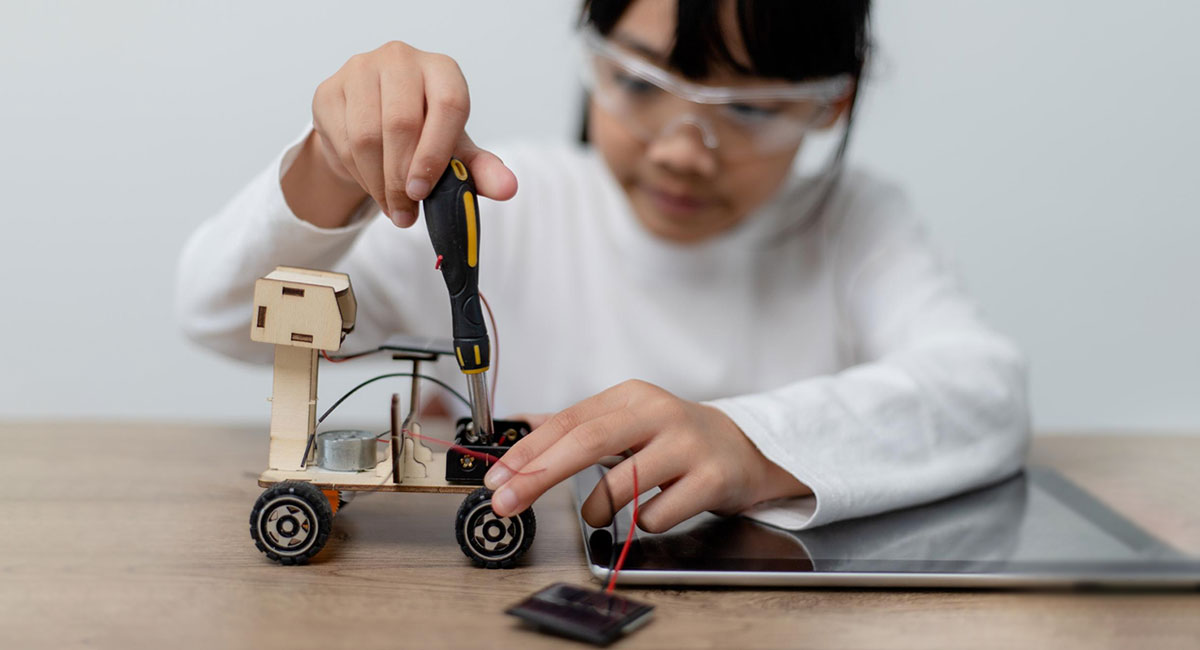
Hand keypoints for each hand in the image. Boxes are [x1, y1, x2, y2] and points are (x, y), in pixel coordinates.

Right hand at [285, 41, 517, 228]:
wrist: (372, 127)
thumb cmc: (423, 136)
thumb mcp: (455, 153)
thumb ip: (481, 169)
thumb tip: (508, 188)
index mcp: (442, 70)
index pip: (449, 105)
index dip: (436, 153)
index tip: (423, 191)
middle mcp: (401, 59)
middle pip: (401, 123)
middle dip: (402, 177)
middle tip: (406, 211)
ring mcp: (361, 69)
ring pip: (367, 136)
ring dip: (379, 182)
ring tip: (392, 206)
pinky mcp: (330, 89)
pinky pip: (342, 140)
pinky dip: (358, 174)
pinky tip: (371, 183)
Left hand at [484, 380, 811, 531]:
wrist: (745, 449)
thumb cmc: (676, 439)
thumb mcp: (629, 419)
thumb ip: (579, 426)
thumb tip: (522, 431)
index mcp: (632, 396)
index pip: (568, 421)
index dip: (529, 451)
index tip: (498, 478)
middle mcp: (660, 414)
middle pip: (587, 443)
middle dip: (539, 476)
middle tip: (507, 502)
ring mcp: (688, 446)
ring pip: (621, 486)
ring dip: (597, 510)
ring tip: (600, 513)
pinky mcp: (712, 479)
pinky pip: (656, 516)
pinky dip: (642, 524)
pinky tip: (656, 509)